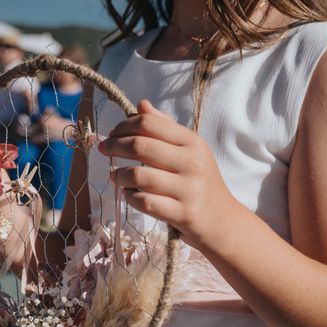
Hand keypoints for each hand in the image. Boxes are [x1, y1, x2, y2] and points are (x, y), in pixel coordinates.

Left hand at [99, 99, 234, 249]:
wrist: (222, 221)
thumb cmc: (201, 183)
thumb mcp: (190, 151)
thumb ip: (166, 128)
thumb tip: (141, 105)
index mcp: (193, 142)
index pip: (150, 124)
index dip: (124, 126)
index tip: (113, 133)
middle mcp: (192, 162)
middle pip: (140, 146)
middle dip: (114, 146)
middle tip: (104, 150)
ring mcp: (187, 189)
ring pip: (138, 176)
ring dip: (120, 175)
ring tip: (116, 176)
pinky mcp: (181, 213)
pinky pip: (144, 202)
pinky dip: (130, 197)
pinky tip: (128, 194)